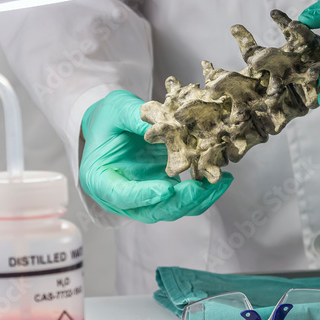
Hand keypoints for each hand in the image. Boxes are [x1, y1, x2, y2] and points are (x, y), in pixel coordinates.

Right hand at [79, 90, 231, 221]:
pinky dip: (201, 194)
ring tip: (219, 183)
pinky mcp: (161, 192)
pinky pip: (182, 201)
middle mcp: (121, 196)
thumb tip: (164, 123)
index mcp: (100, 179)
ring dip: (196, 201)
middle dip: (178, 202)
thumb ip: (136, 117)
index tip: (166, 188)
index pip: (120, 195)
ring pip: (170, 210)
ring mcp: (143, 198)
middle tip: (201, 188)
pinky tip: (219, 181)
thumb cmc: (110, 117)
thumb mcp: (117, 108)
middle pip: (150, 210)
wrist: (115, 123)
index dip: (143, 195)